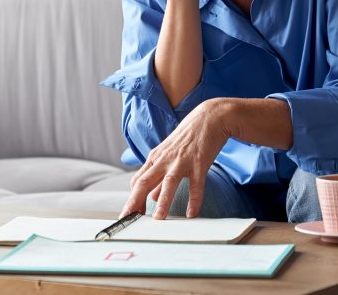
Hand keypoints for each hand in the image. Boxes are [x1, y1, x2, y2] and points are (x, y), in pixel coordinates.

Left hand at [119, 99, 231, 219]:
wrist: (208, 118)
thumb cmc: (187, 138)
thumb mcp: (169, 155)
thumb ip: (159, 176)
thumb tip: (151, 197)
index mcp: (155, 158)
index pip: (137, 181)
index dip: (131, 199)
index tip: (128, 215)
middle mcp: (164, 159)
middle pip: (144, 181)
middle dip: (135, 201)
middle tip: (128, 219)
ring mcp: (181, 161)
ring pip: (168, 183)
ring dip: (162, 201)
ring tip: (159, 219)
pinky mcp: (199, 162)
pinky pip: (196, 184)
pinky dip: (194, 200)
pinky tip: (191, 213)